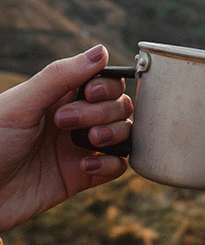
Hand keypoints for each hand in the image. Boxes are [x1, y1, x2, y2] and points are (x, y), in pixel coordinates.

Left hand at [0, 45, 132, 231]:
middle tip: (66, 123)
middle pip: (118, 107)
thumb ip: (61, 76)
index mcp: (59, 97)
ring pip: (123, 134)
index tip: (90, 93)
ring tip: (90, 141)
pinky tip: (86, 167)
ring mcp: (81, 147)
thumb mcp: (22, 105)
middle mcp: (75, 119)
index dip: (106, 86)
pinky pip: (117, 166)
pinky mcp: (84, 175)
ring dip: (113, 134)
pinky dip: (110, 164)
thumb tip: (101, 51)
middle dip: (103, 112)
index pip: (104, 83)